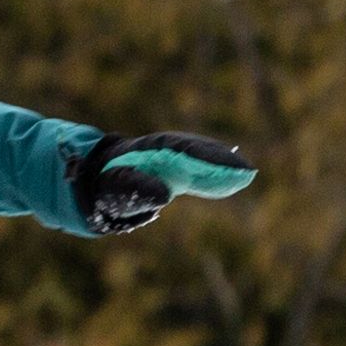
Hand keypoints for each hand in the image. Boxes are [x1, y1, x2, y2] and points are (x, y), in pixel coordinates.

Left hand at [74, 129, 255, 235]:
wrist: (98, 179)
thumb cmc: (107, 185)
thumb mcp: (117, 188)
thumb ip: (138, 189)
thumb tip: (165, 195)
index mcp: (152, 150)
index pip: (184, 150)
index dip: (207, 159)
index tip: (225, 166)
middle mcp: (166, 150)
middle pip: (198, 152)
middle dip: (221, 161)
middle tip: (246, 172)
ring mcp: (173, 159)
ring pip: (201, 159)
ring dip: (223, 167)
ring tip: (245, 175)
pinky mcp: (176, 171)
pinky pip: (199, 171)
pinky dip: (216, 176)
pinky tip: (234, 181)